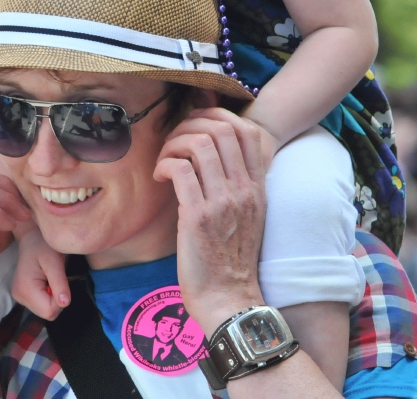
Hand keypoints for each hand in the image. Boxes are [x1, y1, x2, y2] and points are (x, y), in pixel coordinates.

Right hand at [10, 223, 69, 318]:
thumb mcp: (55, 261)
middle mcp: (19, 296)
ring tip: (51, 277)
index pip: (49, 311)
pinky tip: (47, 280)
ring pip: (45, 310)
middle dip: (57, 299)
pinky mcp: (23, 295)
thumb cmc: (44, 244)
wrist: (32, 236)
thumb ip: (59, 283)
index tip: (61, 282)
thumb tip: (65, 303)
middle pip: (47, 313)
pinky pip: (41, 304)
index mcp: (25, 289)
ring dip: (53, 297)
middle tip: (57, 278)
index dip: (60, 301)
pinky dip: (48, 295)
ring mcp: (19, 296)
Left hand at [153, 107, 270, 335]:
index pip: (248, 131)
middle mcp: (244, 190)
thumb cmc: (230, 261)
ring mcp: (223, 202)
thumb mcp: (247, 217)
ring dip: (174, 143)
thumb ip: (236, 187)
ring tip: (165, 159)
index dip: (218, 116)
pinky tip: (159, 177)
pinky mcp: (198, 217)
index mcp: (257, 188)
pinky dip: (164, 164)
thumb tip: (210, 157)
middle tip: (174, 141)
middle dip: (190, 124)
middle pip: (222, 128)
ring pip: (199, 143)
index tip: (196, 124)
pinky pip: (180, 170)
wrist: (228, 299)